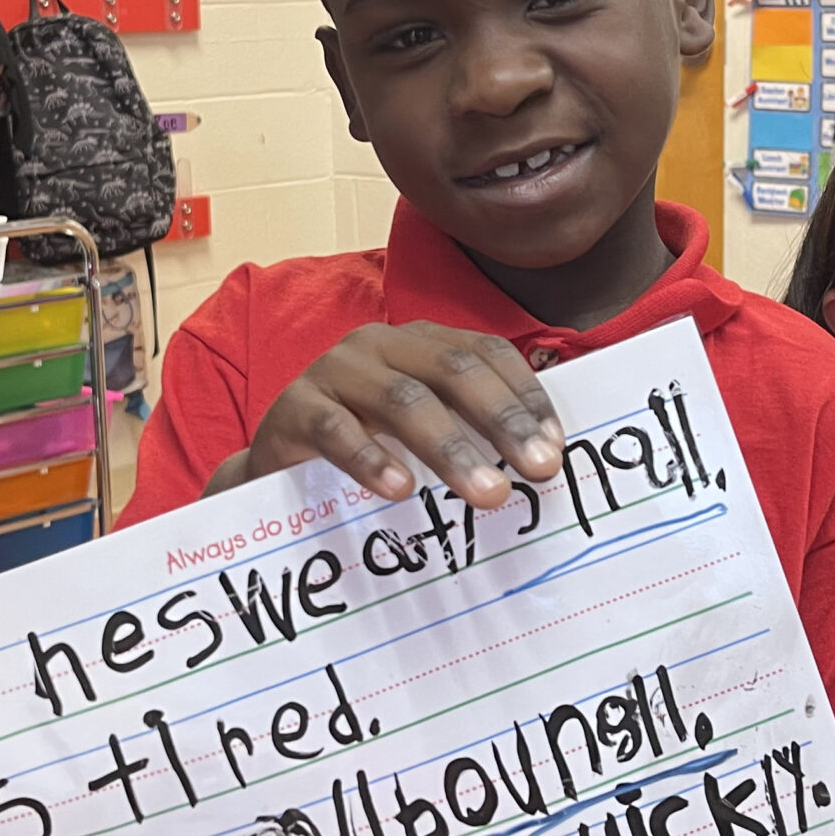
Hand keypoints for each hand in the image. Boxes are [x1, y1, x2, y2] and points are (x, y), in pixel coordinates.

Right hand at [221, 321, 563, 509]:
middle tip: (538, 470)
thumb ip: (470, 430)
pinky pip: (338, 431)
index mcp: (420, 342)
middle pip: (453, 371)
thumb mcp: (421, 430)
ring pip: (403, 400)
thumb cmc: (365, 444)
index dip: (525, 396)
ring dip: (452, 449)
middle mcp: (380, 344)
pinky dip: (372, 460)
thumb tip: (543, 458)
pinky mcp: (295, 407)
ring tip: (488, 494)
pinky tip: (401, 490)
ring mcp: (335, 370)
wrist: (278, 462)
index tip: (556, 447)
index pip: (487, 354)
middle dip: (502, 421)